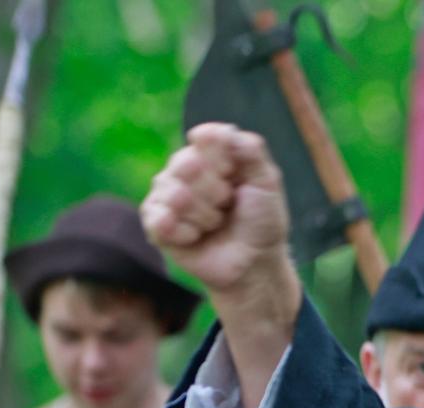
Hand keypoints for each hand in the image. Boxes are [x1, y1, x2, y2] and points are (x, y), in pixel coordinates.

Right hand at [142, 123, 291, 300]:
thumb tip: (225, 129)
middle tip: (228, 206)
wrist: (254, 263)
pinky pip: (159, 220)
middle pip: (187, 165)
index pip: (206, 138)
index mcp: (212, 154)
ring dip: (205, 216)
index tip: (236, 179)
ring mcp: (167, 194)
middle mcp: (184, 168)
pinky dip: (185, 232)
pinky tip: (196, 237)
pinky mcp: (156, 223)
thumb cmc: (262, 221)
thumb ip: (251, 151)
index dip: (224, 162)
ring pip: (175, 194)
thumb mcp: (267, 183)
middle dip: (216, 192)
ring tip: (215, 224)